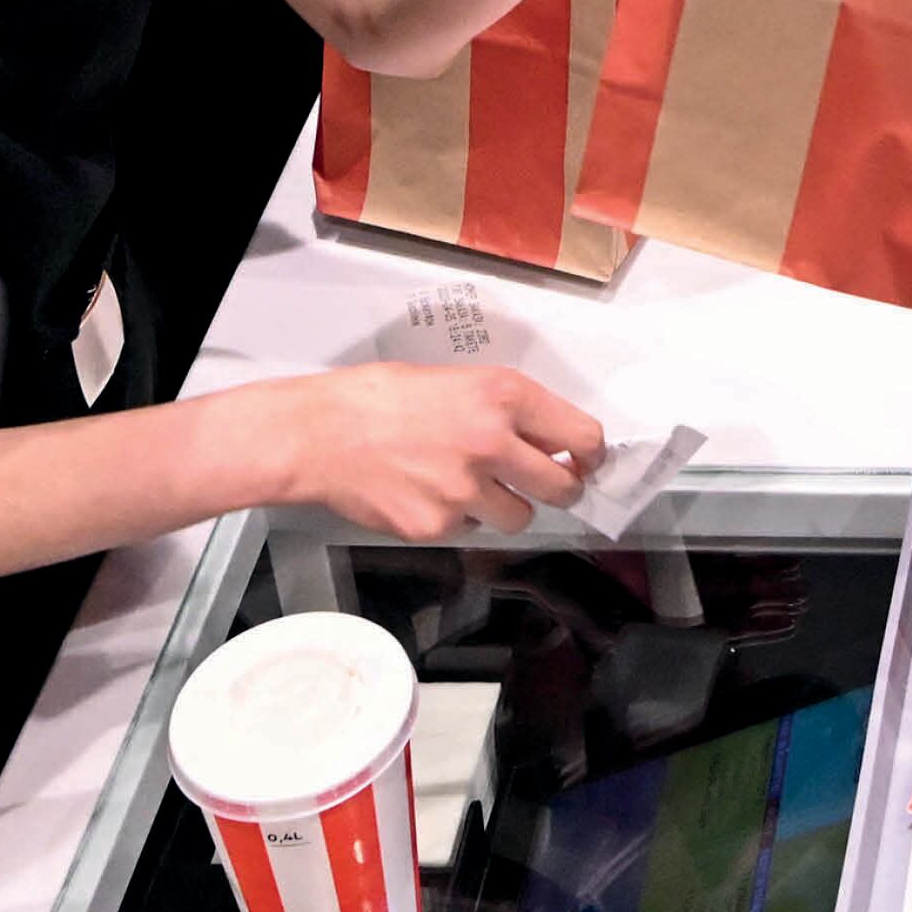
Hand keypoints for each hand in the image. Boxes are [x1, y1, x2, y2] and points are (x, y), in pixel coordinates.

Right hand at [264, 363, 606, 536]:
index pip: (581, 436)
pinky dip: (458, 518)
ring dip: (504, 506)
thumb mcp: (455, 380)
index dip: (590, 454)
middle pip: (562, 488)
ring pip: (518, 517)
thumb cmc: (379, 398)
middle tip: (548, 484)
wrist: (320, 434)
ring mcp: (465, 491)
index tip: (587, 461)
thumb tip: (543, 439)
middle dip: (560, 489)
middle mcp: (492, 443)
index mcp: (502, 397)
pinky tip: (428, 492)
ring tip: (467, 483)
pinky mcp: (438, 527)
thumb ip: (504, 409)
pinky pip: (470, 530)